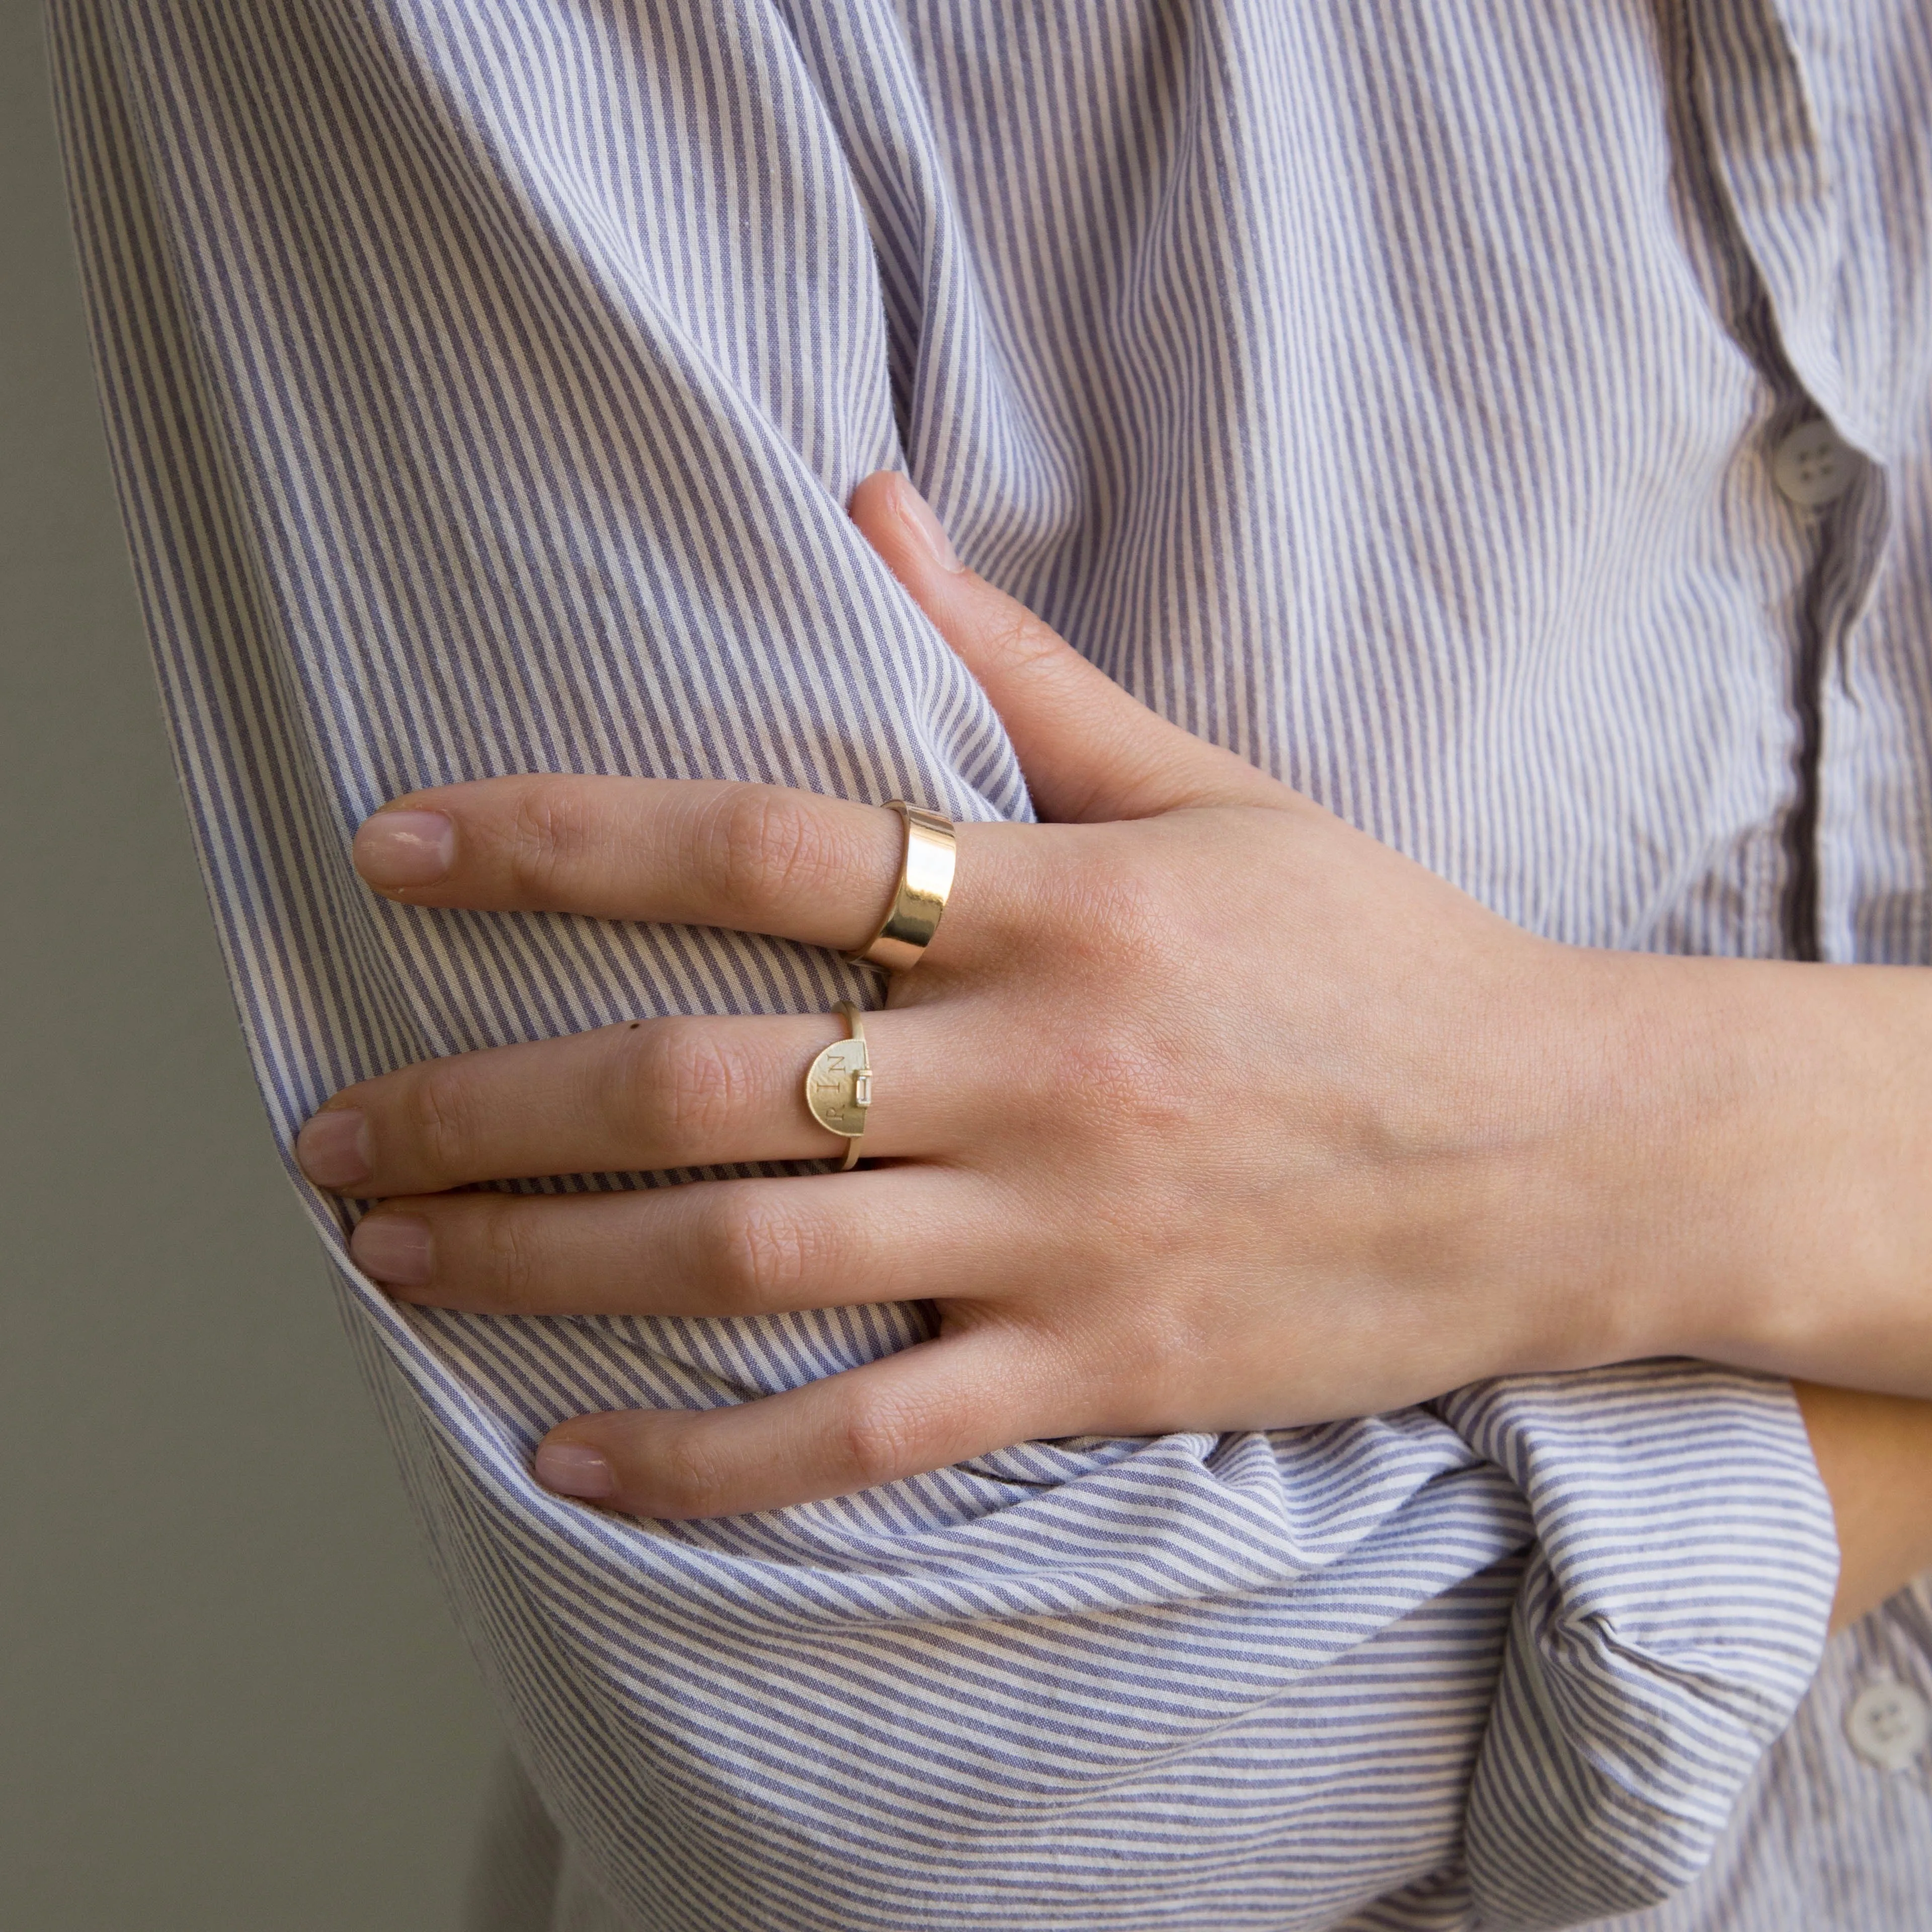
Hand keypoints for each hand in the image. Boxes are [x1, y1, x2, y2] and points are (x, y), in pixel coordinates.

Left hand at [297, 474, 1931, 1516]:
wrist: (1559, 1149)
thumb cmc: (1377, 957)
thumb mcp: (1213, 789)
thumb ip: (1021, 665)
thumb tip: (868, 503)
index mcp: (1059, 903)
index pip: (759, 846)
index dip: (555, 841)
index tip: (393, 854)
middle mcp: (1038, 1065)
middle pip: (701, 1079)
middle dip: (488, 1106)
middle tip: (332, 1129)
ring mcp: (1062, 1233)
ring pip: (750, 1255)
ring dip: (547, 1262)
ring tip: (394, 1260)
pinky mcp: (1099, 1369)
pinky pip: (868, 1434)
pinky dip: (712, 1465)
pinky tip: (572, 1464)